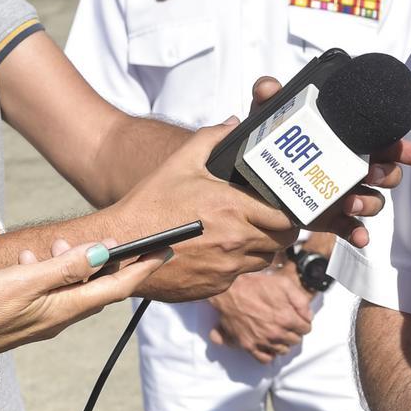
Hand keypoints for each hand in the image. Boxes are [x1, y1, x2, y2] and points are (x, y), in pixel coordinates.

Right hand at [0, 242, 171, 353]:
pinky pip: (47, 293)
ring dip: (71, 264)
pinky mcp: (24, 318)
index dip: (143, 269)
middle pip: (97, 287)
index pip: (117, 287)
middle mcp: (58, 318)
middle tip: (111, 241)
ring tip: (57, 246)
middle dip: (107, 262)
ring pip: (70, 288)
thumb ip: (64, 268)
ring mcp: (41, 320)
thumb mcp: (24, 283)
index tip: (166, 252)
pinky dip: (45, 273)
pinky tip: (30, 262)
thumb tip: (102, 254)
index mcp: (65, 310)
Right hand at [113, 121, 296, 300]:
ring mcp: (226, 267)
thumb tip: (232, 123)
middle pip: (282, 242)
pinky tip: (218, 251)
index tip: (282, 209)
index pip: (285, 219)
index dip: (288, 214)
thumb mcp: (181, 162)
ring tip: (243, 235)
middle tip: (268, 222)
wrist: (122, 246)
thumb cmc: (150, 203)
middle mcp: (235, 240)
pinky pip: (238, 276)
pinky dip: (234, 265)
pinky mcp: (214, 287)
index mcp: (233, 208)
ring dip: (260, 249)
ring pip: (263, 260)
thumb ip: (211, 138)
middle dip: (279, 232)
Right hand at [208, 265, 313, 363]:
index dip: (303, 323)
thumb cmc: (256, 285)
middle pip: (295, 341)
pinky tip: (269, 346)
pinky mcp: (248, 345)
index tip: (298, 320)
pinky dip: (269, 354)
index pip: (306, 329)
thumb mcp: (285, 284)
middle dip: (294, 332)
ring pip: (282, 351)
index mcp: (287, 318)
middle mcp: (276, 333)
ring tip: (279, 334)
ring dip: (283, 343)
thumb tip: (308, 316)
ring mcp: (262, 341)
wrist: (231, 291)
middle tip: (288, 325)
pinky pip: (264, 359)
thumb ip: (301, 301)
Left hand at [248, 76, 410, 247]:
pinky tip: (359, 238)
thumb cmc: (274, 145)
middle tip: (372, 172)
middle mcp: (353, 169)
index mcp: (348, 143)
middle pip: (387, 173)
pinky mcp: (331, 218)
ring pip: (373, 200)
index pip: (383, 142)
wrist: (254, 180)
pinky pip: (352, 228)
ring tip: (351, 204)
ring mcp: (345, 195)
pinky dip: (358, 233)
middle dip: (387, 173)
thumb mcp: (270, 120)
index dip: (403, 148)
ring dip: (369, 202)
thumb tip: (268, 87)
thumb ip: (269, 99)